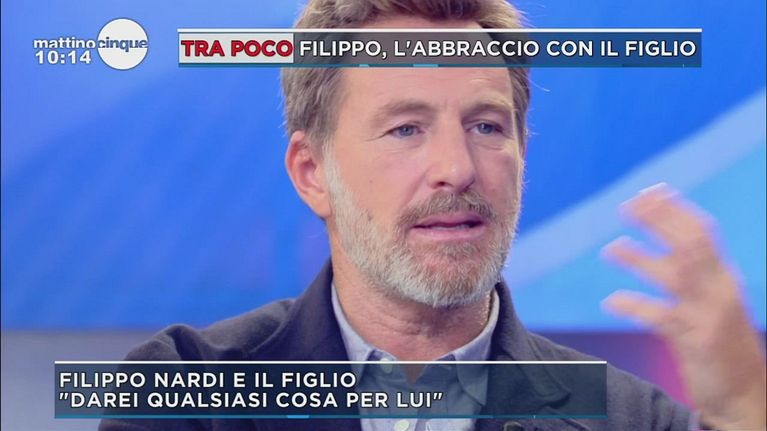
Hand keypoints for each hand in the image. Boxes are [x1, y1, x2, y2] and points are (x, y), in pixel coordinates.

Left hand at [601, 183, 765, 429]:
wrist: (745, 395)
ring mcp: (709, 315)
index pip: (703, 232)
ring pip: (676, 275)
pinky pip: (661, 317)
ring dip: (640, 259)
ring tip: (610, 248)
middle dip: (659, 221)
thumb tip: (667, 246)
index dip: (676, 210)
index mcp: (724, 278)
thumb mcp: (713, 303)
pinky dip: (635, 305)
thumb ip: (695, 275)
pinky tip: (611, 301)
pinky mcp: (696, 341)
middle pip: (691, 244)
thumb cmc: (721, 345)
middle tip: (627, 205)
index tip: (651, 191)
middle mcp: (720, 290)